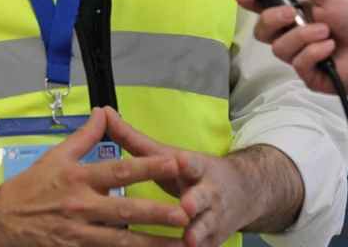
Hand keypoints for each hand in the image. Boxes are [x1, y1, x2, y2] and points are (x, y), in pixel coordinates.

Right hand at [0, 107, 188, 244]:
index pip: (118, 171)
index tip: (173, 163)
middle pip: (125, 211)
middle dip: (157, 213)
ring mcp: (79, 235)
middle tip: (186, 212)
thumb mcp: (55, 156)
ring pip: (122, 242)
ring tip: (180, 243)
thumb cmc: (30, 187)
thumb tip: (104, 112)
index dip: (147, 167)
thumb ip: (84, 136)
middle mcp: (81, 207)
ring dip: (152, 244)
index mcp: (78, 178)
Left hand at [102, 109, 300, 246]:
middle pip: (202, 198)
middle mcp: (208, 193)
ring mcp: (213, 218)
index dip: (187, 163)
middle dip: (195, 202)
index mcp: (197, 168)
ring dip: (197, 234)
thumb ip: (135, 140)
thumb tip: (105, 113)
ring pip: (205, 228)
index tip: (181, 161)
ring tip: (189, 240)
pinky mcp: (212, 241)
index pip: (193, 163)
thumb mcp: (169, 155)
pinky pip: (202, 246)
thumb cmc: (193, 172)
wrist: (242, 193)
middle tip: (186, 206)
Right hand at [235, 0, 347, 95]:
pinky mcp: (312, 76)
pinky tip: (330, 48)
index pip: (265, 9)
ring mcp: (303, 57)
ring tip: (326, 32)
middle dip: (272, 20)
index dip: (251, 2)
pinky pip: (298, 65)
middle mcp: (296, 36)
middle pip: (263, 32)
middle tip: (291, 14)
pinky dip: (313, 53)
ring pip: (280, 49)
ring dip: (302, 37)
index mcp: (297, 14)